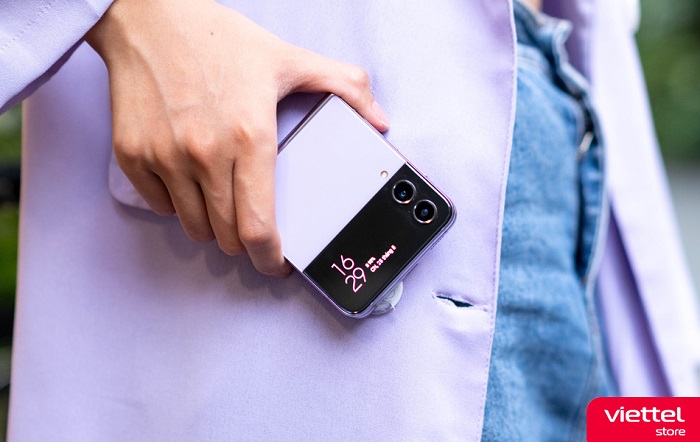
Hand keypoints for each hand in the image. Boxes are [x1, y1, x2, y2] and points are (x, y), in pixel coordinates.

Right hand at [85, 0, 388, 276]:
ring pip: (193, 226)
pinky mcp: (133, 155)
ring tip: (223, 199)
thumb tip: (378, 119)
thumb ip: (344, 87)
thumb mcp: (288, 59)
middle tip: (252, 224)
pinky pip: (159, 206)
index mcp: (249, 136)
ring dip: (213, 225)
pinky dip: (177, 204)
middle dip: (244, 242)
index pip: (258, 226)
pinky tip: (189, 179)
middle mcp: (205, 153)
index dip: (270, 258)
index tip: (275, 263)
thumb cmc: (217, 38)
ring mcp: (165, 156)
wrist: (149, 16)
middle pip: (227, 236)